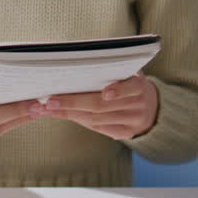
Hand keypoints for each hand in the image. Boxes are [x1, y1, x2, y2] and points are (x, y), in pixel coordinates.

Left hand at [38, 72, 158, 140]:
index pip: (130, 87)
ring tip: (47, 109)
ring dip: (69, 113)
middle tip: (50, 101)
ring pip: (95, 119)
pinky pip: (97, 127)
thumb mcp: (127, 71)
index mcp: (140, 86)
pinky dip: (77, 119)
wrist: (150, 106)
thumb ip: (111, 68)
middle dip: (73, 103)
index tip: (105, 92)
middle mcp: (138, 105)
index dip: (119, 90)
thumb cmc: (128, 81)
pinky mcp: (124, 134)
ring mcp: (132, 122)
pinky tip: (61, 114)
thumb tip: (74, 64)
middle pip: (102, 106)